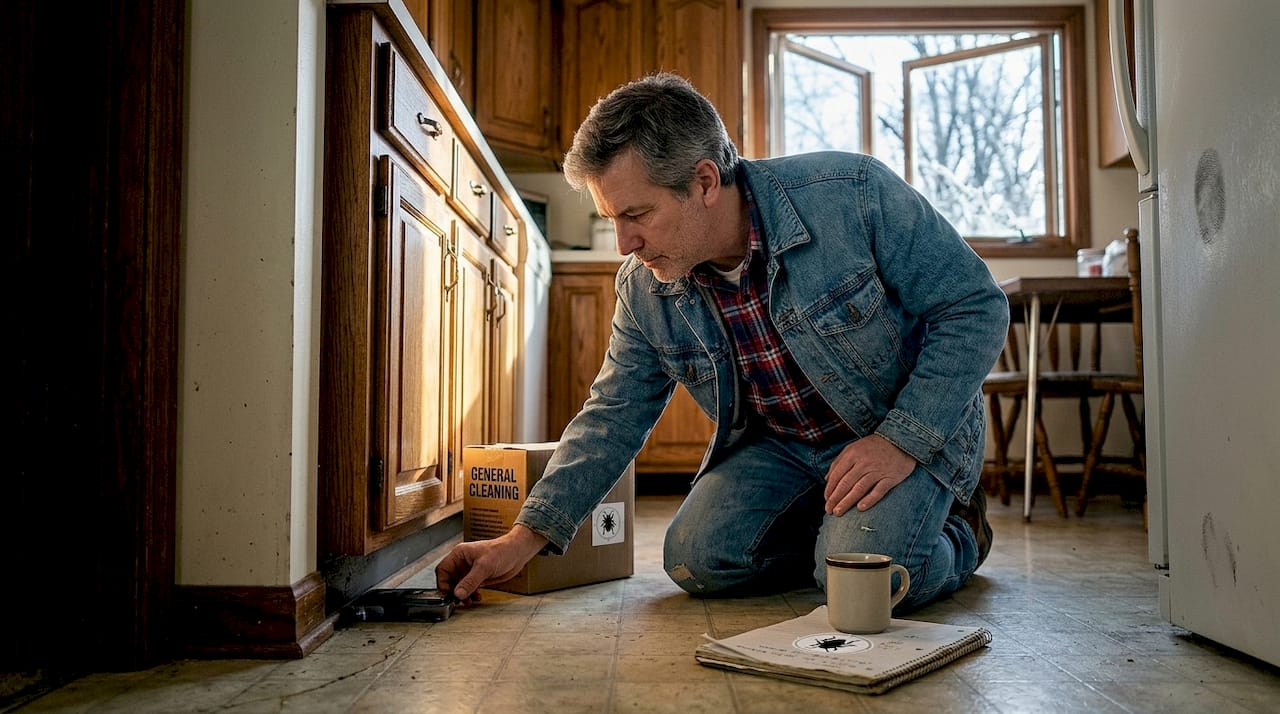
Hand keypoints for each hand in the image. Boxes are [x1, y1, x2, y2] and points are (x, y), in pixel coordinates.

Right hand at [434, 524, 548, 600]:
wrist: (517, 553)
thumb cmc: (502, 551)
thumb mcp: (484, 567)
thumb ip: (470, 581)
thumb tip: (458, 593)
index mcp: (459, 554)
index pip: (443, 569)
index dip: (443, 582)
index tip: (448, 593)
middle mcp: (462, 562)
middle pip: (449, 580)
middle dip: (453, 591)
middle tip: (459, 601)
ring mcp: (470, 570)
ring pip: (459, 586)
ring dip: (463, 595)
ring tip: (468, 601)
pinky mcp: (478, 577)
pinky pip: (469, 588)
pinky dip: (471, 594)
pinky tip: (477, 598)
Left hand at [824, 434, 916, 515]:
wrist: (901, 441)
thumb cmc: (873, 447)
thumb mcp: (853, 448)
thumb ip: (839, 462)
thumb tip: (827, 479)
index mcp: (852, 454)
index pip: (837, 475)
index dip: (830, 489)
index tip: (826, 500)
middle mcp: (863, 462)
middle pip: (846, 483)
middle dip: (835, 498)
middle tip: (829, 510)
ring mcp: (877, 470)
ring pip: (859, 488)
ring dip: (847, 502)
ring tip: (838, 512)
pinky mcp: (891, 478)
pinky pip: (879, 491)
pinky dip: (870, 499)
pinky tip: (860, 508)